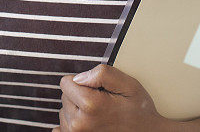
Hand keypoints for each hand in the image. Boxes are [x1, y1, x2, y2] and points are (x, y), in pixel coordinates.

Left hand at [53, 64, 172, 131]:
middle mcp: (79, 124)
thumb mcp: (128, 84)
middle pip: (64, 96)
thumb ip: (102, 74)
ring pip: (64, 111)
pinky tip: (87, 125)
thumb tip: (78, 78)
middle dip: (79, 96)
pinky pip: (60, 128)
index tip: (97, 90)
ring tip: (99, 116)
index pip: (65, 82)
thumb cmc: (139, 111)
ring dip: (77, 111)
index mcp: (90, 105)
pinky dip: (72, 124)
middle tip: (101, 104)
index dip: (82, 82)